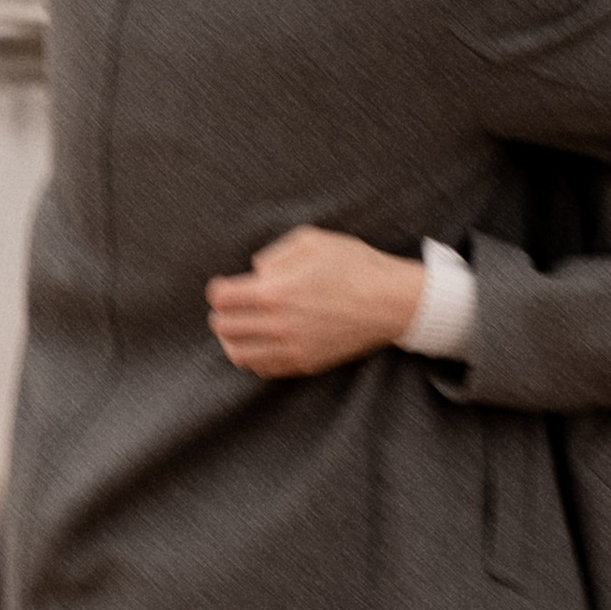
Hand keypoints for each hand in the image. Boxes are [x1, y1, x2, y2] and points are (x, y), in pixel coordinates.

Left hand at [207, 226, 426, 377]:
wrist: (392, 303)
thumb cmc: (355, 265)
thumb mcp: (311, 240)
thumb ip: (274, 254)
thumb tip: (256, 272)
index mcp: (275, 291)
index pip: (222, 298)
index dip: (218, 290)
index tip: (225, 286)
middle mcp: (278, 324)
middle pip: (224, 327)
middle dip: (222, 314)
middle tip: (230, 306)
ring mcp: (292, 348)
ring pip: (239, 354)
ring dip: (231, 340)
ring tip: (239, 329)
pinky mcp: (305, 363)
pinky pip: (263, 369)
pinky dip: (253, 357)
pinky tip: (260, 344)